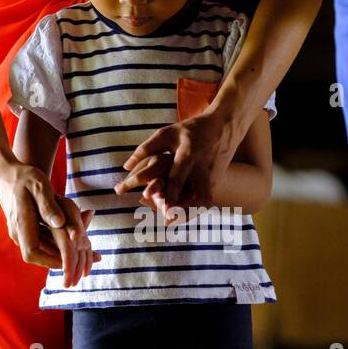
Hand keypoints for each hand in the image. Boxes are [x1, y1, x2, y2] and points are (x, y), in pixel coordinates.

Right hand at [0, 160, 98, 285]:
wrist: (7, 175)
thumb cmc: (25, 177)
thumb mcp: (39, 186)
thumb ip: (48, 205)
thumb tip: (59, 223)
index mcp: (20, 223)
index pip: (32, 252)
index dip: (52, 261)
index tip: (72, 261)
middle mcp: (19, 233)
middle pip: (42, 256)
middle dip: (67, 260)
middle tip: (92, 258)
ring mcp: (23, 234)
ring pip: (47, 250)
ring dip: (68, 253)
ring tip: (93, 253)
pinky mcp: (29, 231)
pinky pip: (47, 242)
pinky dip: (64, 243)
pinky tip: (82, 241)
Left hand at [117, 109, 231, 212]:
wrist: (222, 127)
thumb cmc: (189, 130)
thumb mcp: (166, 134)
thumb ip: (145, 149)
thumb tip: (125, 166)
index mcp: (188, 153)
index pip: (177, 176)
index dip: (168, 192)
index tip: (158, 205)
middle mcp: (202, 167)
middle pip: (195, 192)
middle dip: (183, 207)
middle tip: (168, 219)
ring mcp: (212, 175)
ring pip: (204, 199)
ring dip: (190, 212)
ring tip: (172, 222)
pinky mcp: (216, 181)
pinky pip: (206, 200)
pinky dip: (194, 210)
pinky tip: (181, 218)